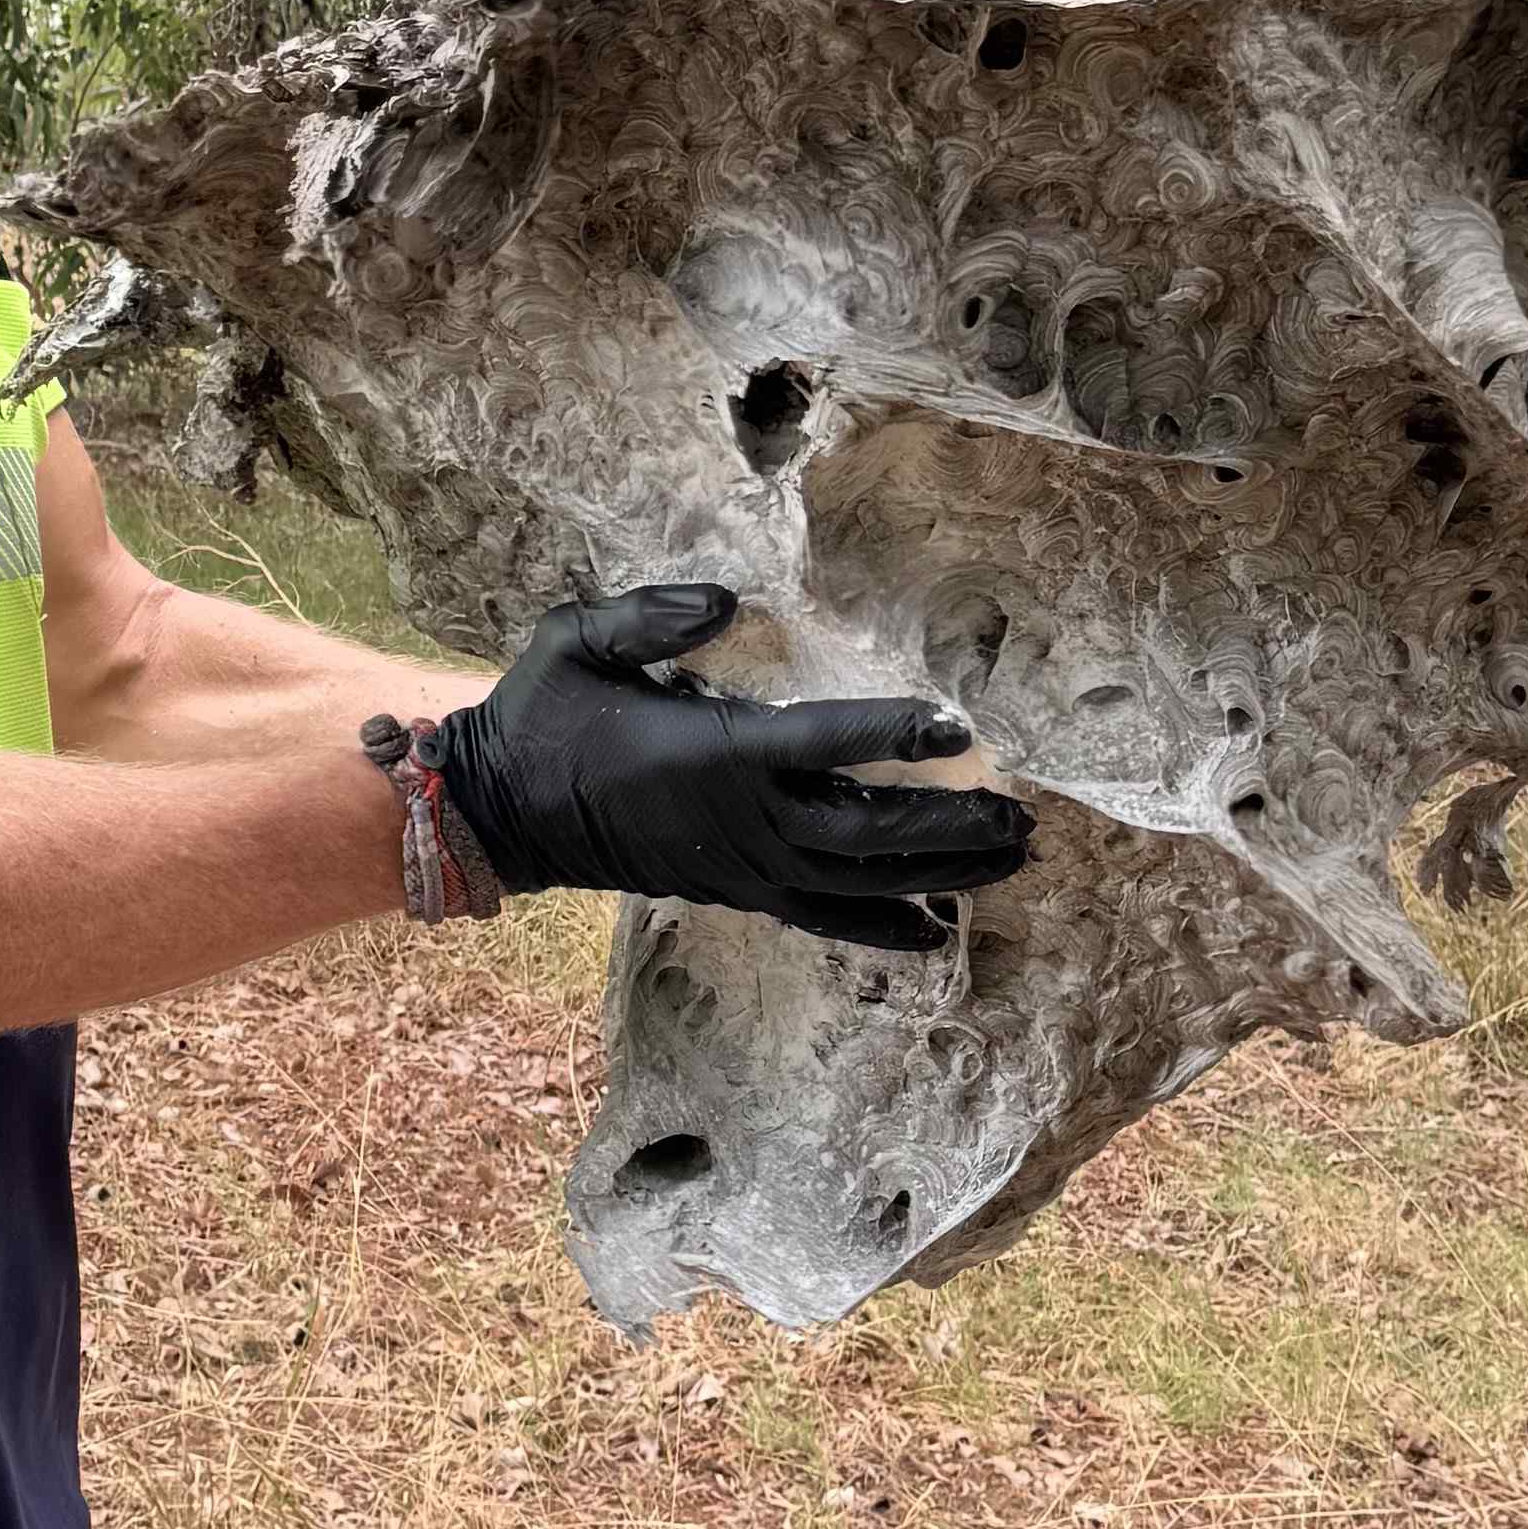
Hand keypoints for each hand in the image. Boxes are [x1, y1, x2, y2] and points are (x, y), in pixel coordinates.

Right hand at [428, 583, 1033, 947]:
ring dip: (943, 874)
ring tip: (1011, 856)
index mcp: (709, 754)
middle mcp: (740, 821)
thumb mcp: (575, 640)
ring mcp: (744, 867)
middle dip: (951, 826)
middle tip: (1022, 813)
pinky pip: (826, 920)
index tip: (956, 723)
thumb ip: (649, 614)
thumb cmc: (543, 716)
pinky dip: (885, 929)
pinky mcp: (739, 893)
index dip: (891, 734)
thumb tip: (727, 598)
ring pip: (862, 883)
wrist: (505, 812)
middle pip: (868, 833)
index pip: (819, 744)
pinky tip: (941, 930)